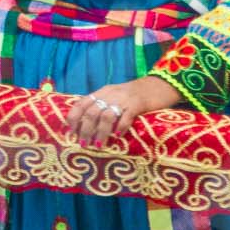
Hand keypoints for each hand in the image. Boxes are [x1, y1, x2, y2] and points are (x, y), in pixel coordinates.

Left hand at [66, 76, 182, 146]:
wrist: (158, 85)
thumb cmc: (135, 94)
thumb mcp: (114, 95)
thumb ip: (102, 104)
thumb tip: (85, 123)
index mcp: (103, 92)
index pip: (81, 103)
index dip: (73, 118)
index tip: (71, 132)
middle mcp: (110, 94)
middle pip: (92, 112)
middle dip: (85, 130)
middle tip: (83, 144)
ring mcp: (124, 99)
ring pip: (106, 116)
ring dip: (100, 132)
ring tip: (98, 145)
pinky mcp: (138, 104)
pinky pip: (126, 116)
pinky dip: (120, 127)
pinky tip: (118, 136)